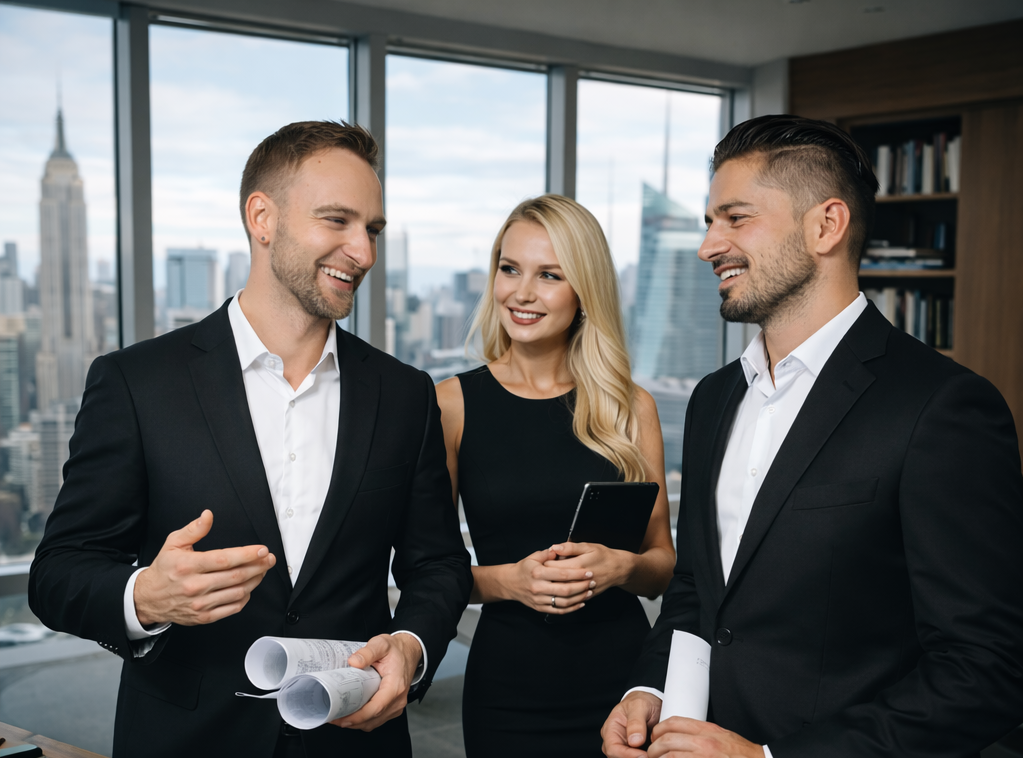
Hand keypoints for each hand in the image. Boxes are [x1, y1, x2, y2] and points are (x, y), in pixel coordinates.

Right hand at [133, 510, 275, 626]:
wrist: (148, 598)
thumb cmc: (164, 569)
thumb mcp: (173, 543)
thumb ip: (193, 529)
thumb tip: (208, 515)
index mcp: (189, 566)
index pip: (225, 559)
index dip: (248, 555)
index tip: (262, 550)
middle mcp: (195, 586)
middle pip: (236, 576)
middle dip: (258, 566)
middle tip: (269, 559)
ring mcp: (200, 603)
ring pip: (237, 592)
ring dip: (255, 581)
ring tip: (262, 570)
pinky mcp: (204, 617)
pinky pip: (232, 608)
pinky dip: (245, 597)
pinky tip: (248, 587)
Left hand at [334, 633, 421, 730]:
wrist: (409, 650)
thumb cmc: (396, 649)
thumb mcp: (382, 644)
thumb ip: (367, 652)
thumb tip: (353, 661)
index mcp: (395, 686)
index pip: (376, 708)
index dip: (357, 717)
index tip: (341, 718)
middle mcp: (398, 699)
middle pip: (373, 719)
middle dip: (351, 722)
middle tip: (333, 717)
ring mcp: (396, 705)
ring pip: (374, 722)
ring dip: (356, 723)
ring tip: (339, 716)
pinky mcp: (393, 707)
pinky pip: (377, 720)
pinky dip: (364, 720)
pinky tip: (352, 714)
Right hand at [504, 548, 593, 613]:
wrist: (510, 583)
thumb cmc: (524, 569)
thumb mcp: (533, 557)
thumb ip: (547, 553)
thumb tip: (558, 549)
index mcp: (537, 573)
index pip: (562, 574)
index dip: (577, 574)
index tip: (588, 572)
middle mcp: (538, 588)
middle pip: (565, 590)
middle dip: (582, 586)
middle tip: (592, 582)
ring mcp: (539, 600)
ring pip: (564, 602)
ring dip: (579, 598)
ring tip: (589, 592)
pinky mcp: (540, 608)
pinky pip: (559, 610)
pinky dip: (571, 608)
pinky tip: (580, 603)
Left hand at [547, 542, 633, 600]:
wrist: (619, 569)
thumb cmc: (603, 556)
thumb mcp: (587, 546)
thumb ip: (569, 547)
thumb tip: (554, 547)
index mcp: (577, 565)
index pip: (552, 566)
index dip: (545, 562)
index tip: (543, 559)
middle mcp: (579, 580)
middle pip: (554, 580)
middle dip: (547, 575)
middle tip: (545, 569)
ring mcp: (582, 590)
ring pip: (561, 591)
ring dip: (553, 585)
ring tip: (551, 578)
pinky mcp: (585, 596)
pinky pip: (570, 598)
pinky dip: (563, 593)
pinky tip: (561, 587)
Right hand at [601, 690, 661, 756]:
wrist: (650, 703)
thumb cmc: (641, 701)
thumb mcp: (640, 705)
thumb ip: (636, 722)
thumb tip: (634, 741)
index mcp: (611, 727)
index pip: (612, 748)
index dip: (627, 755)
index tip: (644, 755)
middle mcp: (614, 739)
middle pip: (618, 757)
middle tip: (651, 756)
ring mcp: (623, 746)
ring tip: (652, 754)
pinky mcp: (632, 751)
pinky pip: (635, 757)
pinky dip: (643, 757)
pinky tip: (652, 754)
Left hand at [648, 718, 763, 757]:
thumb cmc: (740, 753)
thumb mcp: (720, 735)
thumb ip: (701, 733)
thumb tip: (678, 735)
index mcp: (707, 730)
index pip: (674, 722)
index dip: (659, 729)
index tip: (655, 736)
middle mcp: (704, 743)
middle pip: (667, 739)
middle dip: (654, 747)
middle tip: (651, 754)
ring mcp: (703, 757)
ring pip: (670, 756)